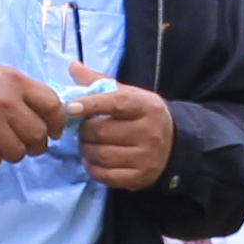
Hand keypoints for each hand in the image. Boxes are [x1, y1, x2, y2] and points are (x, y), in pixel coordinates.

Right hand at [0, 60, 70, 165]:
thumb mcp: (0, 73)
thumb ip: (24, 90)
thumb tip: (48, 111)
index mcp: (16, 83)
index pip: (52, 106)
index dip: (57, 122)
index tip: (54, 130)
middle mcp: (6, 104)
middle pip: (38, 135)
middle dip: (38, 144)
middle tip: (31, 144)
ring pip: (18, 153)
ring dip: (16, 152)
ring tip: (6, 145)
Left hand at [70, 71, 172, 189]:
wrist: (173, 145)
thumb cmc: (142, 116)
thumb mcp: (129, 95)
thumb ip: (100, 82)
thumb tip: (73, 66)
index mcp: (147, 106)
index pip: (116, 103)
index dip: (91, 104)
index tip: (71, 107)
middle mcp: (150, 132)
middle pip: (102, 132)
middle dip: (84, 131)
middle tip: (82, 129)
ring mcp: (146, 157)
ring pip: (100, 155)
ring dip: (85, 150)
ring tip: (86, 144)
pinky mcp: (140, 178)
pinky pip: (105, 175)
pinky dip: (92, 168)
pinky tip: (92, 160)